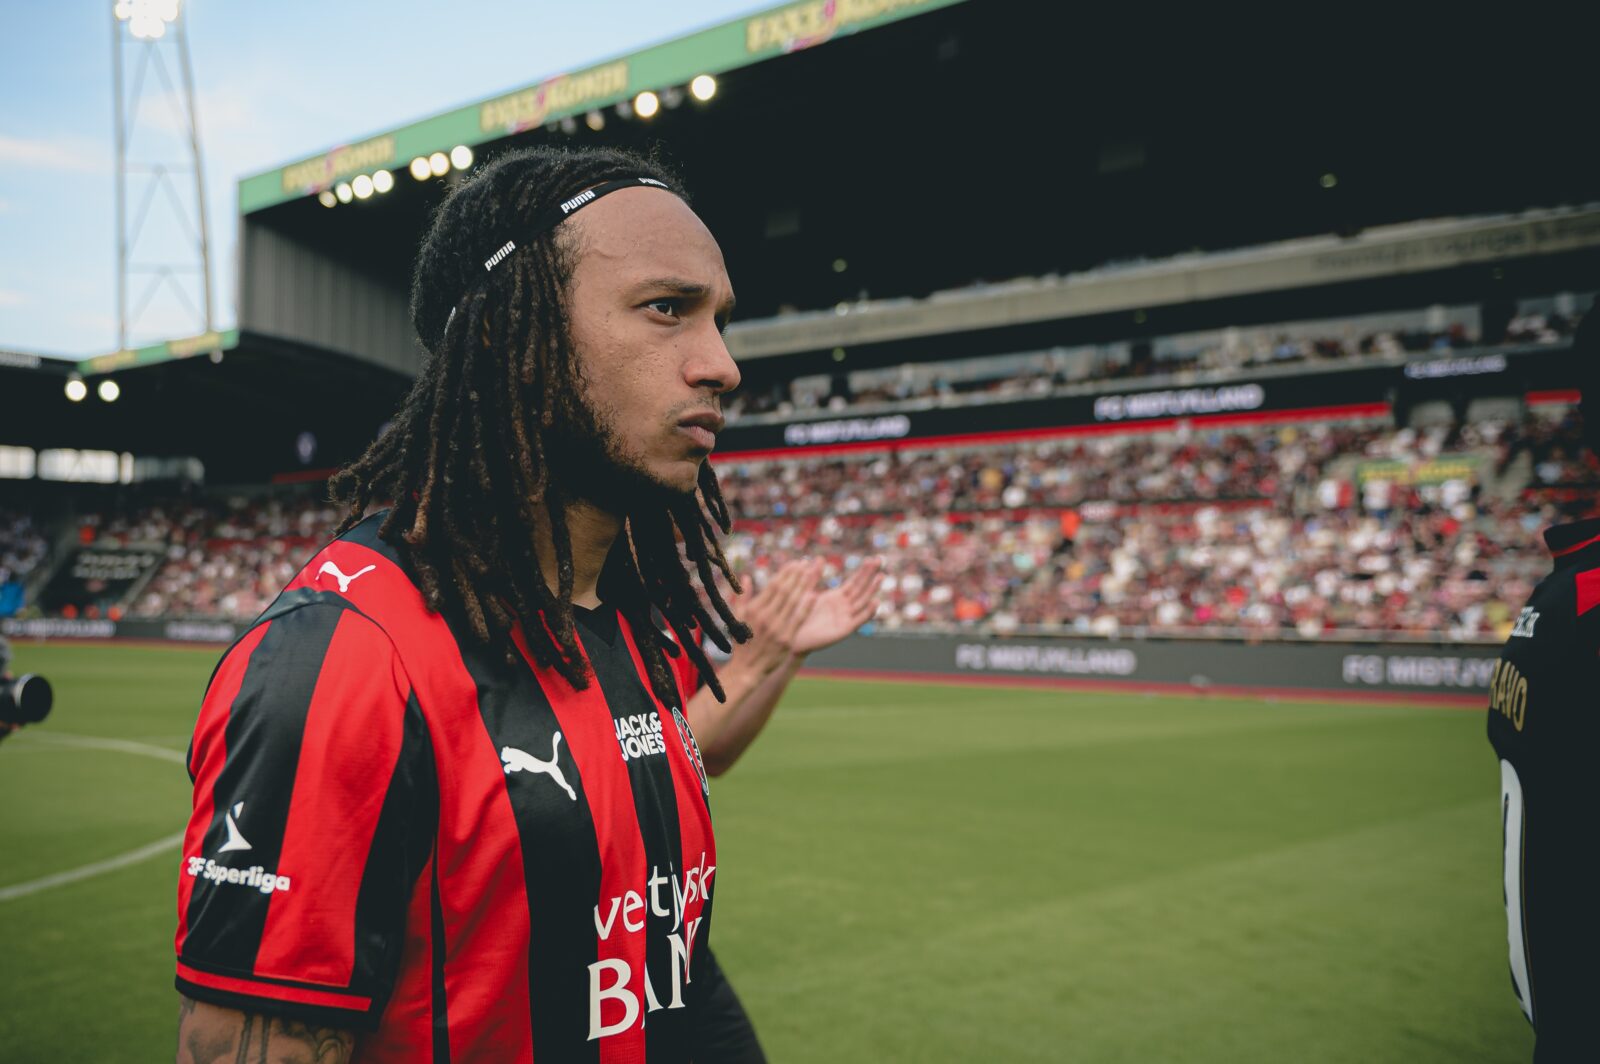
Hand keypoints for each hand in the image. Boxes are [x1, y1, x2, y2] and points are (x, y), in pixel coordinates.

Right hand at [730, 558, 822, 677]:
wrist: (747, 668)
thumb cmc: (742, 642)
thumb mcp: (737, 618)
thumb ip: (743, 597)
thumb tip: (746, 577)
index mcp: (754, 609)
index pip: (773, 586)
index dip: (785, 573)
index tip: (795, 563)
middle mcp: (766, 616)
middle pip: (785, 591)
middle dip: (796, 575)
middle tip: (806, 563)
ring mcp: (777, 628)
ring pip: (793, 602)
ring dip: (803, 585)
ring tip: (811, 572)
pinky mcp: (787, 639)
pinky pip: (799, 619)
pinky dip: (806, 606)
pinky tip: (814, 594)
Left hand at [792, 557, 882, 654]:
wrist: (792, 638)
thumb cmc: (797, 616)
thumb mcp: (805, 592)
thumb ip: (814, 576)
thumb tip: (820, 558)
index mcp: (837, 597)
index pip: (855, 582)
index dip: (864, 571)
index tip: (872, 559)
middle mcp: (844, 607)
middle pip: (861, 589)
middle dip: (870, 575)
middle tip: (879, 561)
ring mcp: (845, 618)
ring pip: (863, 602)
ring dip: (872, 590)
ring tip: (880, 576)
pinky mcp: (844, 630)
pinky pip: (859, 620)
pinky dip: (868, 612)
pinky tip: (876, 602)